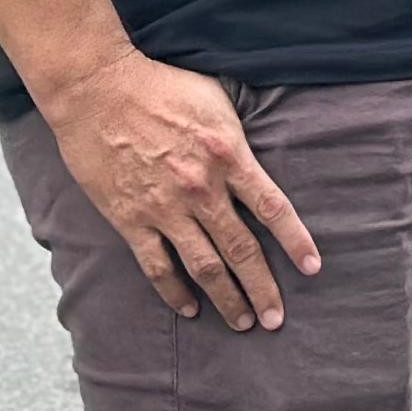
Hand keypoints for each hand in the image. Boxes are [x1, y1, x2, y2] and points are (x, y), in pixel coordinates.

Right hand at [41, 50, 320, 330]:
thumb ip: (240, 136)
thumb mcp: (218, 99)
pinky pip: (157, 266)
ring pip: (204, 266)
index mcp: (229, 156)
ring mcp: (165, 208)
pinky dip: (174, 292)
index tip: (312, 269)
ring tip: (242, 323)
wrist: (98, 89)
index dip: (296, 241)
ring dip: (226, 299)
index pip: (273, 208)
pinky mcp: (130, 219)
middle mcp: (202, 189)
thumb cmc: (162, 86)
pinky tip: (189, 309)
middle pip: (242, 249)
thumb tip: (262, 153)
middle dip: (262, 289)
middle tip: (276, 320)